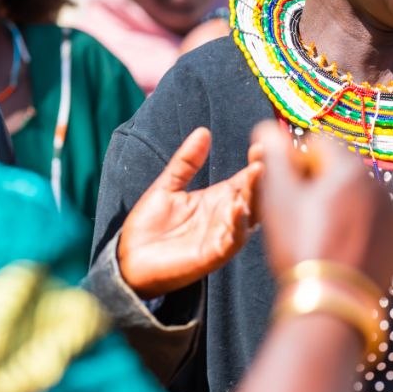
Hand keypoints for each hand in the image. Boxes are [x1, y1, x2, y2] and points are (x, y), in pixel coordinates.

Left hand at [118, 127, 263, 298]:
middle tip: (265, 157)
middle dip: (262, 177)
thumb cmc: (149, 227)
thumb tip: (203, 131)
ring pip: (249, 216)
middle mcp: (226, 217)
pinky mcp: (213, 255)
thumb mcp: (167, 186)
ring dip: (256, 196)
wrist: (127, 261)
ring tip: (258, 174)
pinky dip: (238, 225)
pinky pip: (232, 240)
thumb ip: (186, 161)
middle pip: (255, 196)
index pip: (246, 179)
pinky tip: (237, 207)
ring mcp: (222, 236)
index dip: (256, 163)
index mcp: (219, 199)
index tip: (261, 144)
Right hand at [255, 122, 392, 291]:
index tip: (287, 190)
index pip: (319, 143)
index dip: (297, 162)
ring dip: (340, 205)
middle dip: (320, 184)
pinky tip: (340, 248)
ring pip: (359, 196)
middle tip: (300, 215)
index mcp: (350, 168)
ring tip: (319, 235)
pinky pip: (374, 222)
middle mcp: (379, 184)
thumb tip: (267, 126)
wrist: (333, 302)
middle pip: (341, 170)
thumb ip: (273, 155)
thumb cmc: (302, 246)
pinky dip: (358, 228)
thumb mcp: (278, 197)